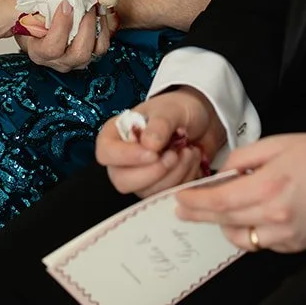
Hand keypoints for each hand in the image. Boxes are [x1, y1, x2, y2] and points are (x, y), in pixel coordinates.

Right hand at [14, 0, 114, 73]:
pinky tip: (99, 10)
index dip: (61, 26)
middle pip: (79, 53)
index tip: (65, 4)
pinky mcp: (90, 54)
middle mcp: (59, 61)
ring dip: (98, 25)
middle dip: (86, 25)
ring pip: (95, 51)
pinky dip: (104, 27)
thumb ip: (36, 3)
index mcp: (39, 52)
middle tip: (86, 3)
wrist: (35, 21)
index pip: (52, 48)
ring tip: (94, 5)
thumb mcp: (27, 9)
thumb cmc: (29, 14)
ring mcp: (76, 60)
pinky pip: (103, 45)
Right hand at [95, 88, 223, 197]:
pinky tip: (192, 159)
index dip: (126, 157)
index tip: (153, 153)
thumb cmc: (176, 110)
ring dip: (174, 174)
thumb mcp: (170, 110)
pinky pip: (166, 194)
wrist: (199, 121)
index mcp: (116, 135)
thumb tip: (150, 145)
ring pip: (148, 191)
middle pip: (123, 181)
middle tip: (174, 155)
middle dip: (153, 172)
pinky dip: (184, 179)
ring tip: (189, 151)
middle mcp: (123, 160)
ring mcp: (140, 177)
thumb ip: (160, 124)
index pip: (106, 153)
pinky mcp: (157, 188)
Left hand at [174, 132, 305, 252]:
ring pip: (241, 238)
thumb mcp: (277, 144)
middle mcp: (274, 216)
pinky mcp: (296, 244)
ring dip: (226, 225)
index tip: (179, 201)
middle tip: (183, 210)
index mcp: (267, 187)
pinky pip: (262, 243)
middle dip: (201, 216)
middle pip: (224, 222)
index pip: (219, 202)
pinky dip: (251, 231)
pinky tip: (251, 216)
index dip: (195, 203)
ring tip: (223, 210)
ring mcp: (286, 235)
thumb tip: (223, 171)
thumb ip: (245, 158)